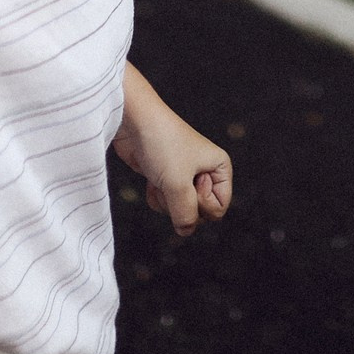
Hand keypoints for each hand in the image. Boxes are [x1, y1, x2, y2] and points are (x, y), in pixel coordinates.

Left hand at [114, 98, 231, 235]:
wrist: (134, 122)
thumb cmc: (162, 144)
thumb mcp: (178, 185)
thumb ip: (185, 215)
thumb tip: (185, 231)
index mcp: (219, 168)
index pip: (218, 209)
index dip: (202, 204)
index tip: (191, 182)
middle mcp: (205, 172)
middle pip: (199, 212)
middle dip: (182, 202)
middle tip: (174, 180)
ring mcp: (184, 175)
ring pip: (180, 210)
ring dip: (166, 200)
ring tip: (161, 177)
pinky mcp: (165, 177)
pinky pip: (165, 203)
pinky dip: (156, 196)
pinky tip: (151, 179)